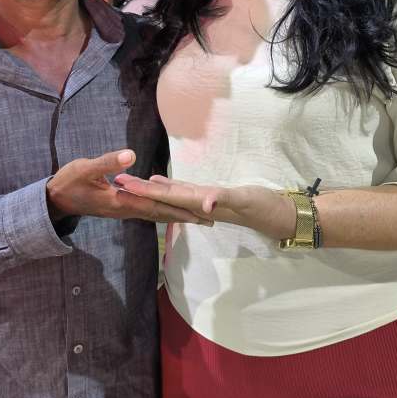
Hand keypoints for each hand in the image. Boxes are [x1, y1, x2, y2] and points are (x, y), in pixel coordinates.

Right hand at [47, 150, 213, 225]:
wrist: (54, 199)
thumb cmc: (69, 182)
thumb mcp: (86, 168)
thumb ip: (108, 162)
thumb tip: (132, 155)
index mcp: (122, 201)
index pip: (157, 207)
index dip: (179, 210)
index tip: (200, 214)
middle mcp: (126, 209)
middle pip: (160, 213)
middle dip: (184, 216)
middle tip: (209, 220)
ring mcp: (122, 209)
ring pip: (154, 213)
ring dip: (175, 214)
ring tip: (195, 216)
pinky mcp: (119, 206)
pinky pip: (146, 209)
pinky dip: (161, 209)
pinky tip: (167, 206)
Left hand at [113, 173, 296, 239]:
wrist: (280, 216)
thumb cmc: (264, 207)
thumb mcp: (244, 201)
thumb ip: (224, 200)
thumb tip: (204, 206)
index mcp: (200, 202)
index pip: (166, 197)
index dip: (144, 192)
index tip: (123, 187)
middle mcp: (198, 203)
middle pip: (163, 196)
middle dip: (140, 190)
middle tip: (116, 181)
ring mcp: (204, 201)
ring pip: (171, 194)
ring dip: (151, 190)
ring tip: (131, 182)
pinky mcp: (212, 197)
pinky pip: (185, 191)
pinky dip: (171, 186)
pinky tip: (162, 181)